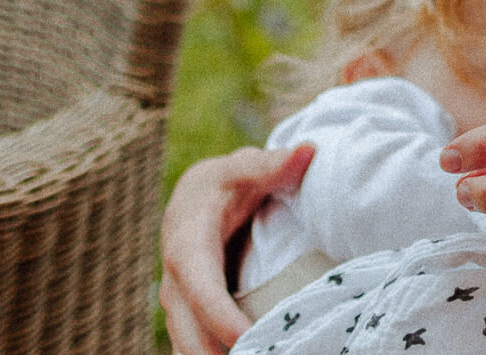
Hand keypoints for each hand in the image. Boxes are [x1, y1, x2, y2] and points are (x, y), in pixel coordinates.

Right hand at [158, 142, 314, 354]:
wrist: (197, 196)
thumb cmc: (226, 182)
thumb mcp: (244, 169)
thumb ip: (274, 164)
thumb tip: (309, 151)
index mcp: (188, 247)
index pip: (201, 290)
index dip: (221, 318)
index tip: (248, 338)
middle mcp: (176, 284)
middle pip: (190, 333)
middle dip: (217, 353)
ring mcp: (179, 305)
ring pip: (189, 347)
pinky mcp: (188, 317)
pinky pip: (195, 347)